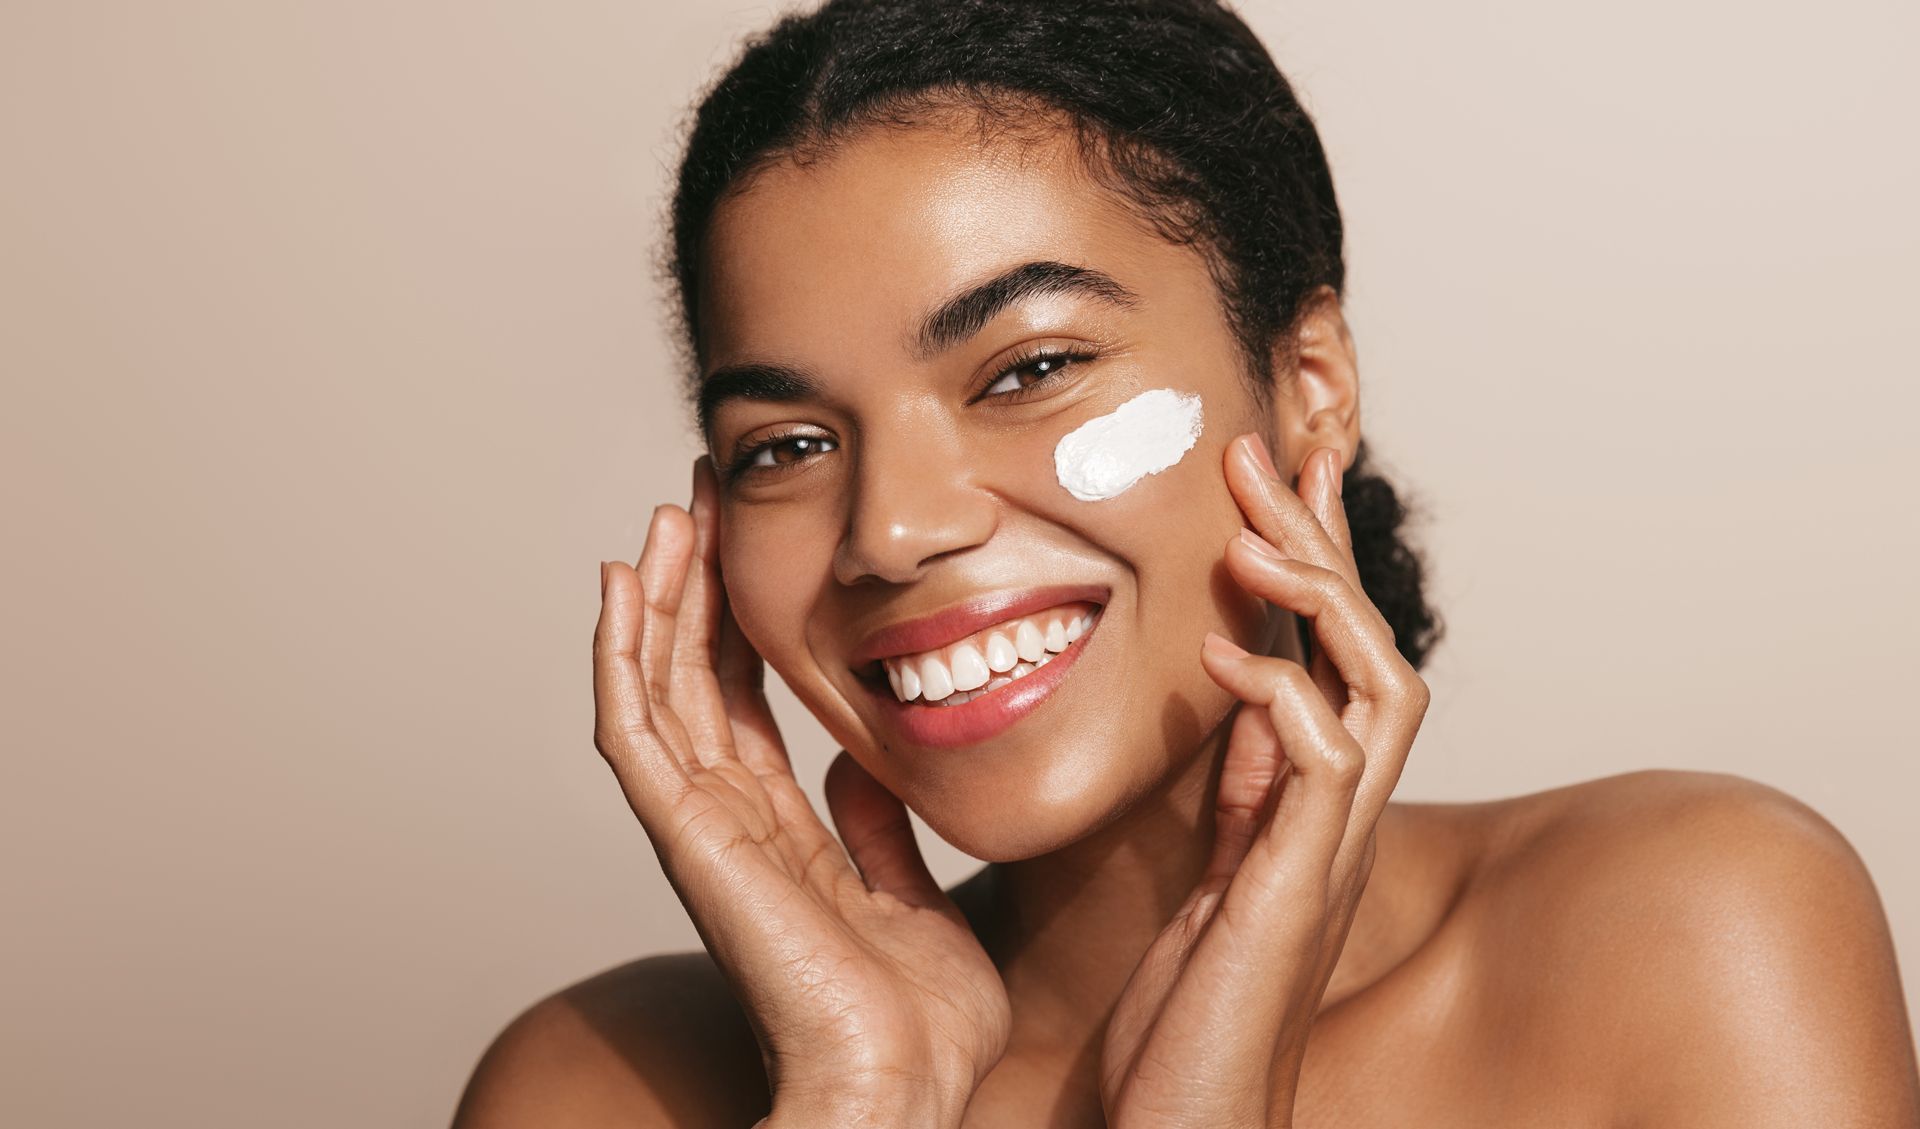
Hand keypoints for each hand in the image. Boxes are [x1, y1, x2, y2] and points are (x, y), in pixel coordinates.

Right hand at [594, 458, 1010, 1128]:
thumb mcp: (915, 899)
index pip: (742, 705)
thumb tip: (862, 765)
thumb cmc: (919, 1025)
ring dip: (657, 599)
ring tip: (665, 516)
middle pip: (692, 681)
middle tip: (698, 499)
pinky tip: (624, 584)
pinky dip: (621, 655)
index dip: (738, 623)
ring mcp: (701, 831)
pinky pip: (635, 732)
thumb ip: (879, 831)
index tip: (745, 546)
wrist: (903, 1089)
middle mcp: (728, 824)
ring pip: (656, 689)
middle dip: (694, 587)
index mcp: (779, 835)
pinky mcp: (688, 839)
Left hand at [1098, 437, 1430, 1128]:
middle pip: (1366, 647)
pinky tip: (1227, 661)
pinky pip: (1321, 771)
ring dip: (1321, 605)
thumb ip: (1233, 791)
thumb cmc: (1186, 1022)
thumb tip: (1238, 694)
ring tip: (1252, 536)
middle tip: (1262, 453)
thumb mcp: (1206, 878)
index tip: (1278, 474)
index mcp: (1304, 807)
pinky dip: (1283, 702)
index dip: (1314, 559)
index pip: (1327, 655)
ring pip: (1376, 690)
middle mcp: (1333, 820)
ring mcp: (1325, 854)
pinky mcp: (1296, 894)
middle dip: (1320, 545)